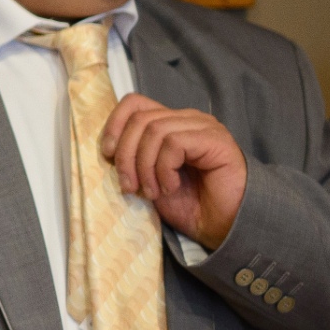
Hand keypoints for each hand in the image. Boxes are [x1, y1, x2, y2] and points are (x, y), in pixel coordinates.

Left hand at [100, 94, 247, 250]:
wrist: (223, 226)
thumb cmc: (188, 204)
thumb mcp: (148, 178)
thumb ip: (132, 157)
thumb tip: (107, 148)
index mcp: (170, 124)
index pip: (134, 103)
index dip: (114, 125)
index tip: (107, 155)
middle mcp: (187, 120)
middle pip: (140, 118)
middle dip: (126, 155)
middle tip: (129, 186)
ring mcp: (204, 127)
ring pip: (154, 130)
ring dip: (145, 166)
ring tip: (152, 191)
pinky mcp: (216, 140)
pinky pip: (174, 143)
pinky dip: (164, 169)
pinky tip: (171, 187)